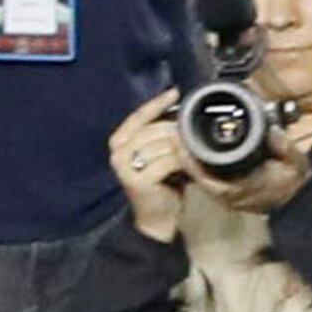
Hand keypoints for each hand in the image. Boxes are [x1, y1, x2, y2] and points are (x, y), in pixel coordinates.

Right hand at [109, 89, 190, 241]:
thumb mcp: (159, 153)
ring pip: (161, 144)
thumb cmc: (161, 183)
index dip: (157, 103)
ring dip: (181, 146)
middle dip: (176, 128)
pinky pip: (166, 162)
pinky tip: (189, 164)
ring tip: (194, 149)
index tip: (176, 92)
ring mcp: (125, 166)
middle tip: (193, 132)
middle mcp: (117, 151)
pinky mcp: (136, 180)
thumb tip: (181, 107)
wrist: (156, 219)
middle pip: (153, 129)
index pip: (139, 115)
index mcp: (119, 140)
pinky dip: (181, 162)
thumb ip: (163, 133)